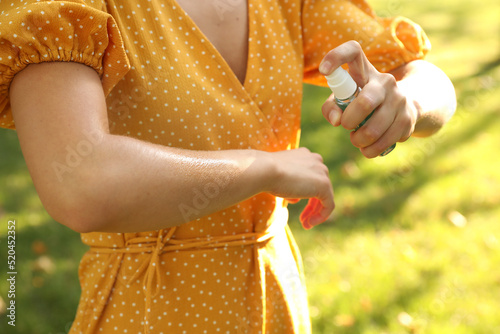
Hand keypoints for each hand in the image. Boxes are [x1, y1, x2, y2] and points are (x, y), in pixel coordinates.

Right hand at [262, 148, 333, 227]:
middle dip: (311, 206)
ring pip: (325, 196)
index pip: (310, 176)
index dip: (304, 193)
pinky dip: (321, 216)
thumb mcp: (279, 180)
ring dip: (315, 212)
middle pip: (319, 186)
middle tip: (302, 220)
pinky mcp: (324, 185)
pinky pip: (329, 204)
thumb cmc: (266, 174)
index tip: (293, 203)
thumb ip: (290, 187)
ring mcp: (322, 172)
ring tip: (306, 224)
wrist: (265, 170)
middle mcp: (316, 160)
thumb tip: (296, 199)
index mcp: (305, 155)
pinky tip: (308, 224)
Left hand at [319, 41, 418, 157]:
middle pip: (366, 102)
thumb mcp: (344, 99)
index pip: (352, 51)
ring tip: (356, 140)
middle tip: (346, 126)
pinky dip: (371, 150)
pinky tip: (369, 147)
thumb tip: (336, 120)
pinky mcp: (408, 119)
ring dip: (359, 141)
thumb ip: (331, 107)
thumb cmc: (362, 102)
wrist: (404, 107)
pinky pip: (385, 141)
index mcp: (364, 70)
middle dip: (350, 121)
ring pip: (374, 129)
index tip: (323, 70)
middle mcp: (385, 81)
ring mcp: (400, 99)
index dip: (336, 57)